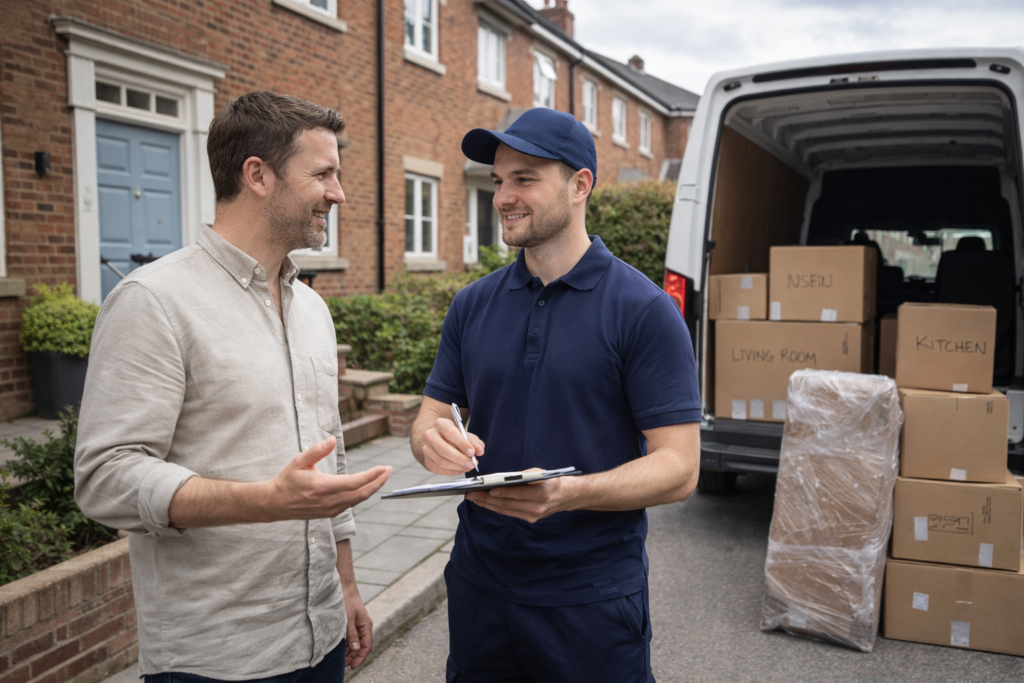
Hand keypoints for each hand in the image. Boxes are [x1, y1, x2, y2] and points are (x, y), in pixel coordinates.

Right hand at [266, 437, 390, 520]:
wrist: (275, 504)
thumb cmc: (287, 480)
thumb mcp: (298, 461)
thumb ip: (316, 450)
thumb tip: (332, 439)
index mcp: (322, 487)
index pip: (354, 483)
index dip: (372, 476)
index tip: (384, 467)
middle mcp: (328, 501)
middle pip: (361, 494)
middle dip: (378, 482)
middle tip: (389, 470)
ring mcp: (330, 510)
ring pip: (358, 500)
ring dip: (372, 488)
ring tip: (382, 476)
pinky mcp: (330, 514)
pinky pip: (351, 504)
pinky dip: (362, 494)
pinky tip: (367, 485)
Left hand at [344, 589, 372, 667]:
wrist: (343, 588)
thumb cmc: (347, 601)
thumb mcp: (348, 618)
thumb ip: (352, 634)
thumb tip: (356, 648)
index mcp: (366, 625)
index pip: (367, 646)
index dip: (361, 657)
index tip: (353, 666)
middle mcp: (363, 627)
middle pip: (362, 647)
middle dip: (354, 657)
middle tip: (344, 665)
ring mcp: (357, 626)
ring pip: (356, 644)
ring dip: (350, 653)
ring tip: (342, 660)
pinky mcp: (351, 625)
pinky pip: (351, 639)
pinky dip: (347, 646)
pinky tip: (341, 651)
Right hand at [421, 417, 484, 475]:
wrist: (441, 439)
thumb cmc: (455, 437)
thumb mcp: (467, 435)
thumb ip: (475, 442)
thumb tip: (479, 450)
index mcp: (440, 424)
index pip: (450, 433)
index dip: (462, 444)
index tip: (472, 452)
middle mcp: (430, 435)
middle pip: (443, 449)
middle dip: (459, 458)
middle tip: (471, 463)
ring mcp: (426, 449)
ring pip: (441, 461)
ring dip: (457, 467)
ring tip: (468, 466)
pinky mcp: (427, 461)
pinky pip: (440, 470)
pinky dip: (453, 471)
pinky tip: (461, 469)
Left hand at [465, 469, 576, 522]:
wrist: (567, 496)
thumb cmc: (552, 480)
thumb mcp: (541, 473)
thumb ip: (525, 476)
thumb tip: (505, 479)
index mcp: (541, 493)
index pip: (517, 494)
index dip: (502, 492)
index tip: (487, 490)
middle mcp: (536, 507)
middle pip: (507, 503)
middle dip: (487, 499)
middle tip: (471, 494)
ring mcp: (532, 515)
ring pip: (505, 510)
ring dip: (487, 505)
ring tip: (474, 498)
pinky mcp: (530, 519)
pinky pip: (509, 513)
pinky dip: (496, 508)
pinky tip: (485, 503)